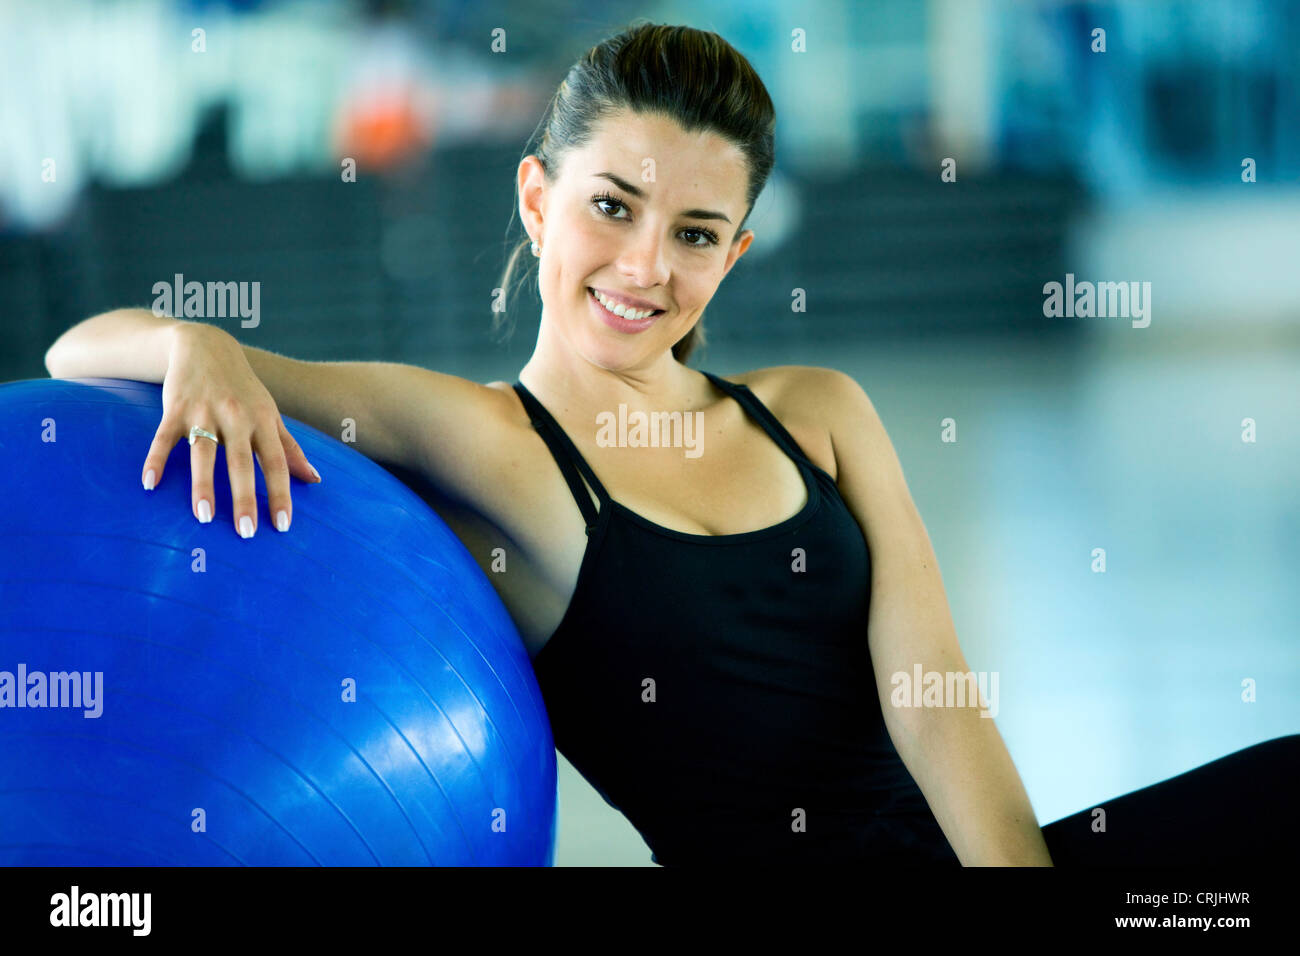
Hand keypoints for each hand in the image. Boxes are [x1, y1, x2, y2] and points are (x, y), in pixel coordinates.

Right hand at [140, 323, 320, 536]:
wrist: (205, 346)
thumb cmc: (243, 390)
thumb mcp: (270, 414)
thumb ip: (290, 448)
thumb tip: (314, 480)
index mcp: (262, 421)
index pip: (275, 463)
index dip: (281, 493)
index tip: (283, 525)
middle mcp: (235, 417)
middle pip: (241, 462)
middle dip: (245, 498)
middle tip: (246, 532)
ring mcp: (204, 412)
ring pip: (203, 453)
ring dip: (202, 484)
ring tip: (203, 516)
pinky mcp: (174, 408)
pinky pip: (163, 438)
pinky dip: (155, 459)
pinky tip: (150, 484)